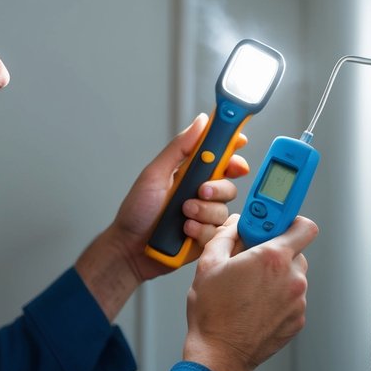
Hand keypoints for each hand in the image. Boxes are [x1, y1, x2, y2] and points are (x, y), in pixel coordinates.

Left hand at [112, 113, 250, 281]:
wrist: (130, 249)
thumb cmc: (137, 211)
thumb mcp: (155, 174)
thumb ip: (180, 148)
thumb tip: (202, 121)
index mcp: (189, 174)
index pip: (219, 157)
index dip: (232, 149)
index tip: (239, 143)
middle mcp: (200, 194)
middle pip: (229, 184)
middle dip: (219, 186)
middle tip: (202, 190)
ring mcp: (204, 216)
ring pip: (223, 209)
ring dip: (203, 210)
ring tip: (183, 215)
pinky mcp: (207, 238)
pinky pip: (218, 232)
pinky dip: (201, 230)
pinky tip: (184, 231)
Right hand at [183, 214, 317, 370]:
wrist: (219, 355)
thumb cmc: (212, 315)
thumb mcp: (208, 265)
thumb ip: (225, 236)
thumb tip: (235, 225)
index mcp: (272, 258)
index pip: (304, 226)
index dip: (291, 222)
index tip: (276, 224)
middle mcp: (291, 278)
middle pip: (297, 252)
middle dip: (277, 253)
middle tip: (253, 261)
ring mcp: (297, 301)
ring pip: (293, 277)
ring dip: (277, 278)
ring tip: (250, 289)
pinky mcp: (297, 320)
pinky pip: (292, 300)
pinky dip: (278, 299)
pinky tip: (255, 306)